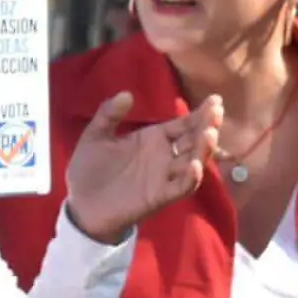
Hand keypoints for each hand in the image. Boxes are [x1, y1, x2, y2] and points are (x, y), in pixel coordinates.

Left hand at [65, 92, 221, 242]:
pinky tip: (194, 164)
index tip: (215, 100)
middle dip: (207, 126)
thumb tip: (126, 94)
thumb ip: (109, 115)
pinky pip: (181, 187)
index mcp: (153, 139)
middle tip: (216, 112)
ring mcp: (164, 176)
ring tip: (209, 133)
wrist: (80, 204)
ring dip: (203, 148)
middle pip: (194, 140)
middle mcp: (164, 156)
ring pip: (193, 161)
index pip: (183, 124)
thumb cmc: (90, 169)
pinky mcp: (159, 196)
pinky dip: (190, 177)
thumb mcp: (95, 136)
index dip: (200, 113)